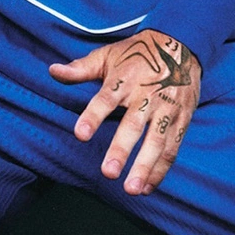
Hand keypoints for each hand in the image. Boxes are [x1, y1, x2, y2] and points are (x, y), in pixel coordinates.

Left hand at [49, 29, 200, 196]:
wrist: (182, 44)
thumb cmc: (138, 53)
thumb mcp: (109, 56)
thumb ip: (80, 68)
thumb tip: (52, 71)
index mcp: (124, 79)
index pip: (106, 98)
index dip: (93, 115)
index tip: (80, 134)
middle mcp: (146, 94)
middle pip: (133, 124)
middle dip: (121, 149)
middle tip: (108, 172)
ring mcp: (166, 108)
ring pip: (157, 141)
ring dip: (145, 166)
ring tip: (131, 189)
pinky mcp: (182, 119)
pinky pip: (172, 147)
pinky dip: (161, 169)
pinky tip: (146, 187)